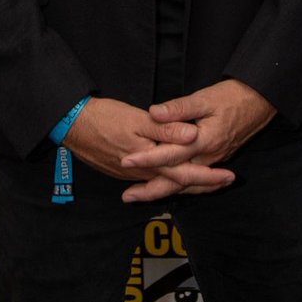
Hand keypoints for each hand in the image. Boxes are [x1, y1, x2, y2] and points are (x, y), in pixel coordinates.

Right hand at [65, 96, 234, 196]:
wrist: (72, 124)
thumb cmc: (105, 118)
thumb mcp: (138, 119)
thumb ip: (166, 129)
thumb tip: (192, 137)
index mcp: (149, 160)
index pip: (185, 174)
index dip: (208, 177)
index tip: (229, 176)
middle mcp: (142, 172)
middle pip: (178, 183)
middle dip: (203, 184)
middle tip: (226, 182)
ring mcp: (132, 173)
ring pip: (165, 183)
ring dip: (187, 184)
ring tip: (207, 181)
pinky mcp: (123, 169)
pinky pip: (152, 180)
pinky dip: (167, 181)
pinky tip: (172, 178)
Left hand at [120, 78, 276, 202]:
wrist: (260, 102)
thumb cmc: (233, 97)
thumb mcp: (205, 97)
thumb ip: (179, 108)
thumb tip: (154, 113)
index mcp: (203, 141)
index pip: (170, 154)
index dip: (147, 158)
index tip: (126, 160)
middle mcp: (208, 157)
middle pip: (176, 180)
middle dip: (151, 189)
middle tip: (127, 196)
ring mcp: (213, 161)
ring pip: (186, 184)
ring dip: (163, 191)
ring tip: (140, 196)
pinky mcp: (216, 160)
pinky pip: (195, 181)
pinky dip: (180, 188)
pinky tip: (169, 189)